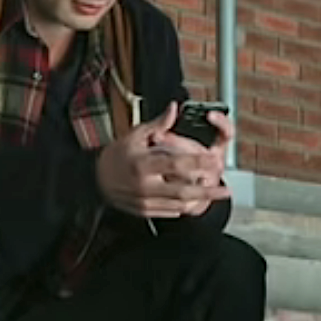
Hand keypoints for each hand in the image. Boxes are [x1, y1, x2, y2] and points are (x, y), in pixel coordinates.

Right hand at [95, 103, 230, 217]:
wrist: (96, 181)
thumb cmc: (117, 156)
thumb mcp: (135, 135)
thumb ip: (158, 124)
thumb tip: (174, 108)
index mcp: (142, 164)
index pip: (176, 164)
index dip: (198, 163)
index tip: (214, 160)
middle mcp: (144, 185)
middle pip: (182, 190)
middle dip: (207, 192)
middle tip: (225, 189)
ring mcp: (144, 201)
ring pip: (178, 204)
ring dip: (200, 201)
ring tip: (216, 195)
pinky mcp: (144, 212)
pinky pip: (169, 212)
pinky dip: (184, 206)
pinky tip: (195, 201)